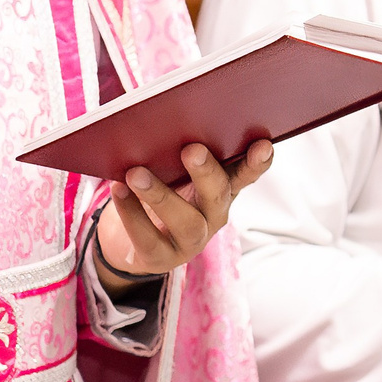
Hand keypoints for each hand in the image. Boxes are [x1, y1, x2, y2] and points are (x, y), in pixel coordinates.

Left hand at [96, 140, 273, 293]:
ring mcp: (191, 241)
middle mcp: (214, 216)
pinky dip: (131, 212)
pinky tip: (119, 190)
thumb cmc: (160, 190)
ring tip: (135, 173)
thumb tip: (162, 123)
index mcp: (222, 189)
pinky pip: (148, 238)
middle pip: (218, 195)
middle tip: (192, 149)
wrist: (132, 240)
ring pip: (184, 221)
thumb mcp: (174, 172)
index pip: (246, 174)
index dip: (257, 162)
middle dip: (206, 172)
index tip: (263, 144)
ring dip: (160, 195)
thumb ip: (178, 154)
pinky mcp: (162, 258)